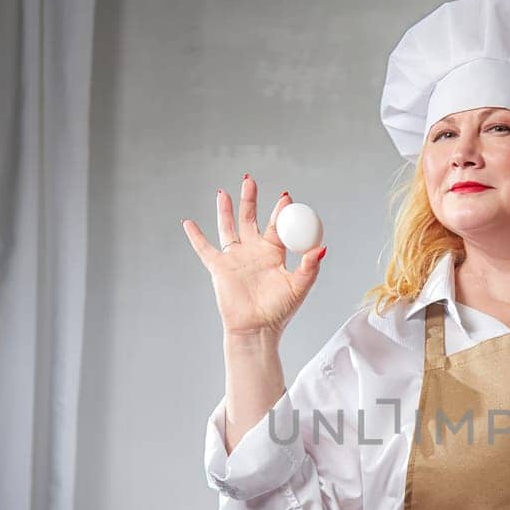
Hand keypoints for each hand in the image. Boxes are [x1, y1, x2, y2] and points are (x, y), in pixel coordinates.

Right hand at [183, 174, 325, 336]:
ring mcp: (236, 259)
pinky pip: (204, 249)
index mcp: (274, 254)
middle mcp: (254, 252)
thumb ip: (309, 266)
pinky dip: (195, 236)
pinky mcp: (219, 268)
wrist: (257, 329)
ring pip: (228, 227)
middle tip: (249, 180)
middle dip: (250, 199)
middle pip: (250, 219)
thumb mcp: (299, 287)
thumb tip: (321, 248)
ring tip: (224, 192)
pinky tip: (188, 223)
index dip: (281, 210)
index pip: (277, 225)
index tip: (286, 196)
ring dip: (225, 210)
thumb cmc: (280, 311)